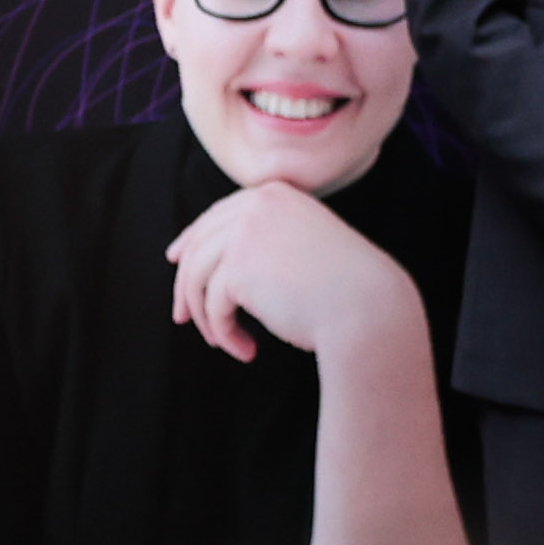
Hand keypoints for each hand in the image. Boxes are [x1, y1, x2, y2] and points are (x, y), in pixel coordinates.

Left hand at [166, 181, 421, 365]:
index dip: (191, 240)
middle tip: (183, 318)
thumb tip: (211, 259)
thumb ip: (264, 241)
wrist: (367, 308)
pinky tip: (246, 350)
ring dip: (206, 316)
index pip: (217, 216)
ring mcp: (245, 234)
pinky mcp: (238, 268)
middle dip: (185, 285)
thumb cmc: (343, 288)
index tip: (176, 260)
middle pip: (198, 246)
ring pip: (197, 277)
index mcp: (275, 195)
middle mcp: (256, 205)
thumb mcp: (303, 247)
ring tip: (222, 341)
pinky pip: (212, 307)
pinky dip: (223, 333)